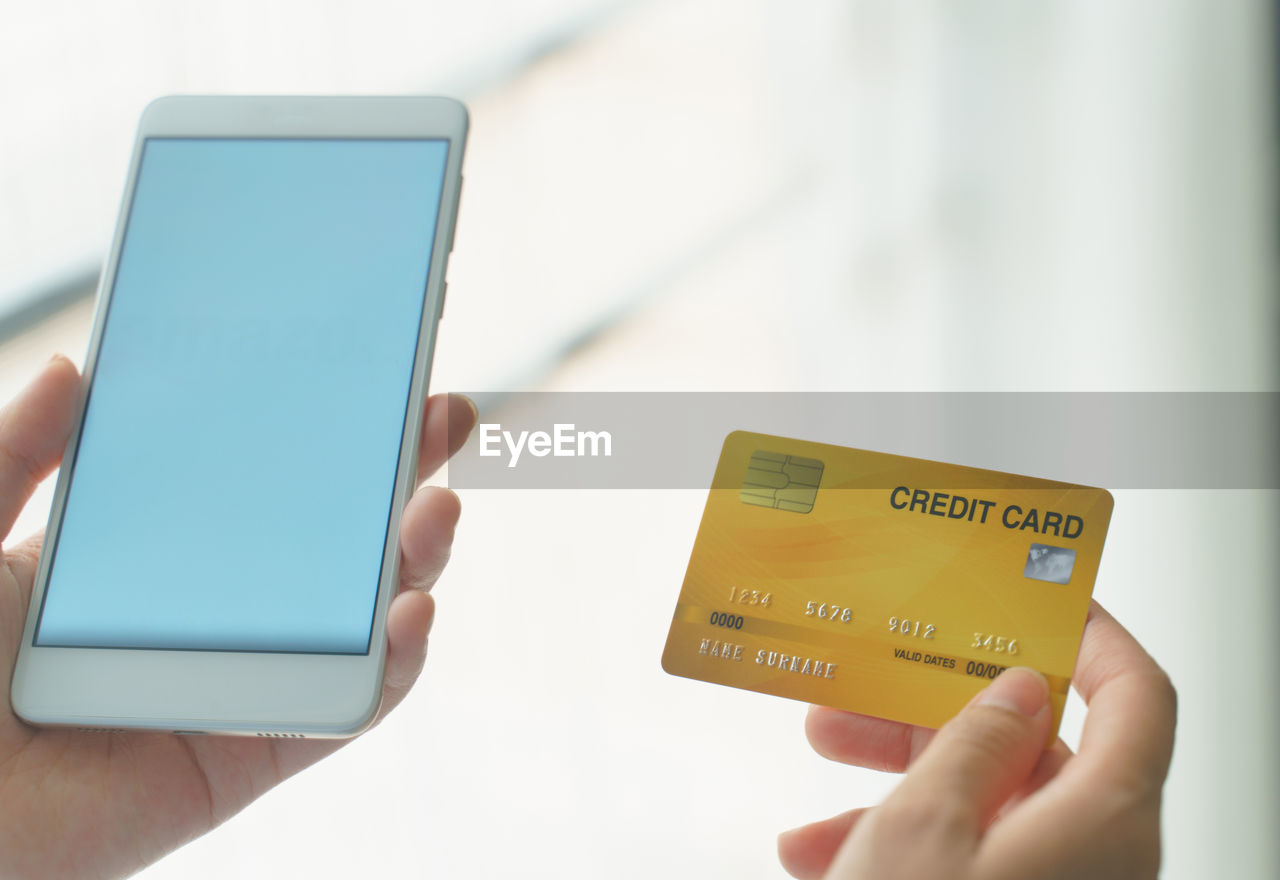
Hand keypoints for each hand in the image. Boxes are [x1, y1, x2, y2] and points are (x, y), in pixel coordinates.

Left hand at [0, 356, 476, 879]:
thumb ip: (16, 455)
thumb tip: (70, 368)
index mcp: (161, 561)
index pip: (267, 485)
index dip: (328, 433)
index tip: (378, 376)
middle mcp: (220, 618)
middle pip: (337, 543)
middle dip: (405, 479)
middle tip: (446, 418)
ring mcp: (246, 684)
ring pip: (364, 620)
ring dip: (419, 562)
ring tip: (437, 511)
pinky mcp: (255, 755)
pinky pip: (348, 709)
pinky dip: (397, 665)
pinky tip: (411, 613)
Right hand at [778, 602, 1176, 879]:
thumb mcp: (925, 828)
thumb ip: (973, 742)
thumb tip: (1016, 690)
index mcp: (1104, 822)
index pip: (1138, 697)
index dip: (1094, 637)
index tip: (1038, 601)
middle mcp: (1098, 861)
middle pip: (1038, 750)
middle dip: (939, 713)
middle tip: (873, 685)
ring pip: (991, 808)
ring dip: (903, 780)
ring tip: (821, 767)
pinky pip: (970, 863)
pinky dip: (903, 845)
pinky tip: (823, 852)